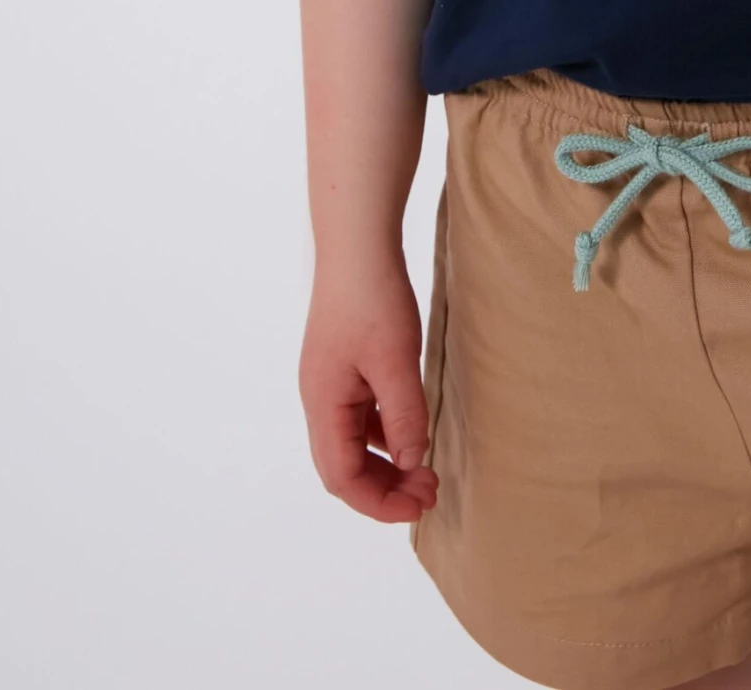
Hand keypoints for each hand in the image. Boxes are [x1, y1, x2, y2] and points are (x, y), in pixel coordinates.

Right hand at [299, 252, 440, 523]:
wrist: (358, 244)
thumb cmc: (372, 298)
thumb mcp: (396, 361)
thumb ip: (405, 416)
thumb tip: (413, 463)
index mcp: (323, 403)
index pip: (342, 477)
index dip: (379, 502)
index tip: (420, 506)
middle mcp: (320, 399)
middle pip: (343, 466)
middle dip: (384, 487)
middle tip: (430, 491)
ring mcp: (330, 382)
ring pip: (352, 443)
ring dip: (387, 462)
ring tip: (426, 469)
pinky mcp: (344, 366)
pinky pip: (360, 416)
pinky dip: (385, 433)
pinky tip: (413, 430)